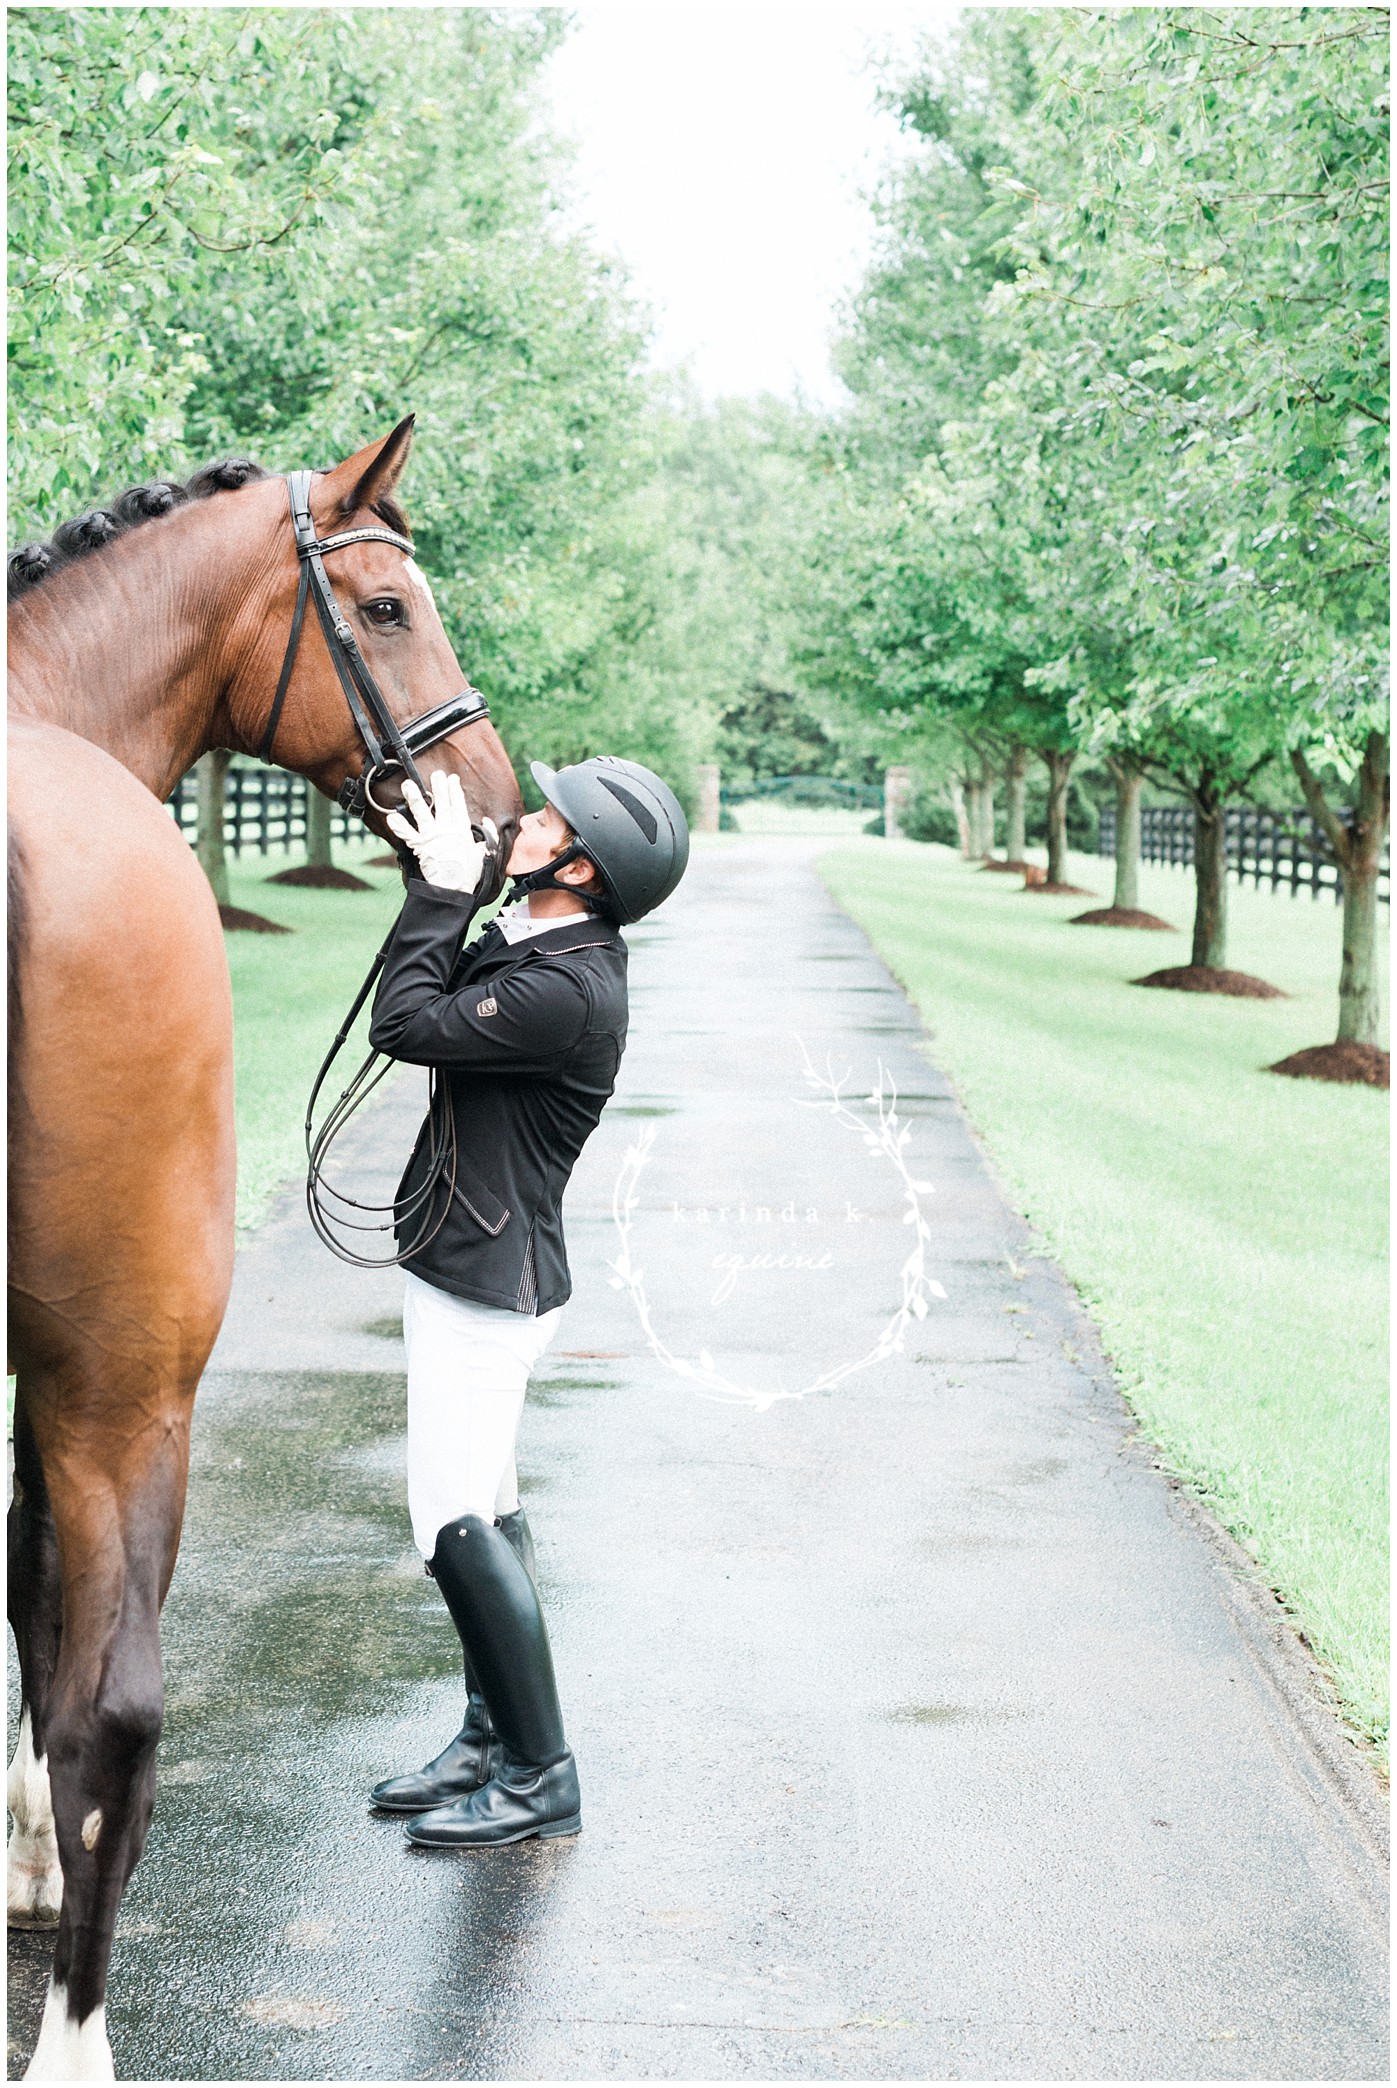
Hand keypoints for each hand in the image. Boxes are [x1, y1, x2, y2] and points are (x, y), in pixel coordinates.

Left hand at [386, 771, 491, 893]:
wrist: (453, 887)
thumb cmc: (469, 872)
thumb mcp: (486, 851)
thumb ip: (489, 834)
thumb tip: (488, 820)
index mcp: (462, 829)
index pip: (458, 804)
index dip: (454, 790)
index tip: (452, 778)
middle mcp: (446, 829)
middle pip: (442, 803)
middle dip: (439, 787)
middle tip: (436, 774)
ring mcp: (432, 836)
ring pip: (422, 813)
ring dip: (414, 798)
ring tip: (407, 785)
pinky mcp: (420, 846)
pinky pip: (407, 834)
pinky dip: (399, 826)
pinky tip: (391, 817)